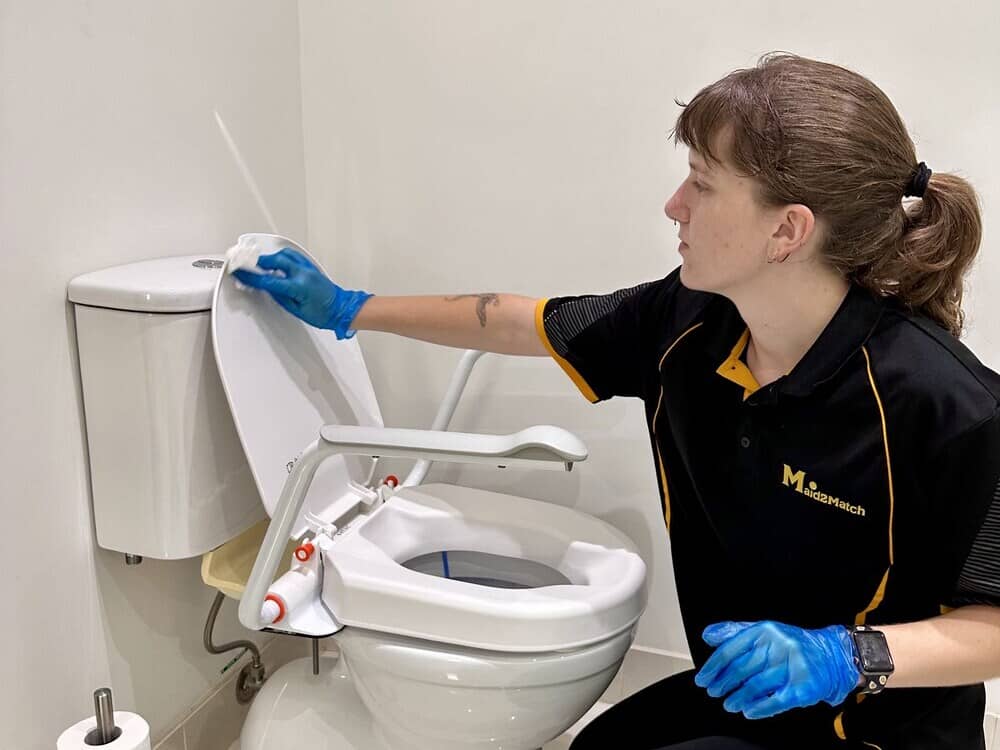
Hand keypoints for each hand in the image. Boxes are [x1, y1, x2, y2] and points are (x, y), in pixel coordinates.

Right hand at [232, 248, 371, 338]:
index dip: (251, 276)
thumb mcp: (296, 309)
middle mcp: (303, 273)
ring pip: (284, 254)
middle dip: (258, 261)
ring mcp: (308, 268)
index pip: (268, 279)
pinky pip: (293, 256)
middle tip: (247, 265)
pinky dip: (282, 257)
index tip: (239, 272)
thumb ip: (279, 296)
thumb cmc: (323, 314)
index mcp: (298, 286)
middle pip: (274, 260)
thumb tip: (266, 286)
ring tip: (261, 264)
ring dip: (271, 257)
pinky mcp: (311, 267)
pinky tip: (277, 263)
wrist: (341, 309)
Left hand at [694, 620, 859, 719]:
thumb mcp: (765, 631)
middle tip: (713, 691)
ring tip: (729, 703)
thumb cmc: (794, 645)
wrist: (834, 655)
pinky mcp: (804, 687)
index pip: (731, 649)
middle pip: (741, 668)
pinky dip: (760, 708)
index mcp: (765, 631)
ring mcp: (792, 667)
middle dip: (723, 683)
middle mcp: (778, 646)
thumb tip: (708, 635)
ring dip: (738, 698)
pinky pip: (777, 700)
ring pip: (756, 685)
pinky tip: (749, 711)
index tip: (704, 678)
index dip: (713, 666)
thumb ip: (734, 632)